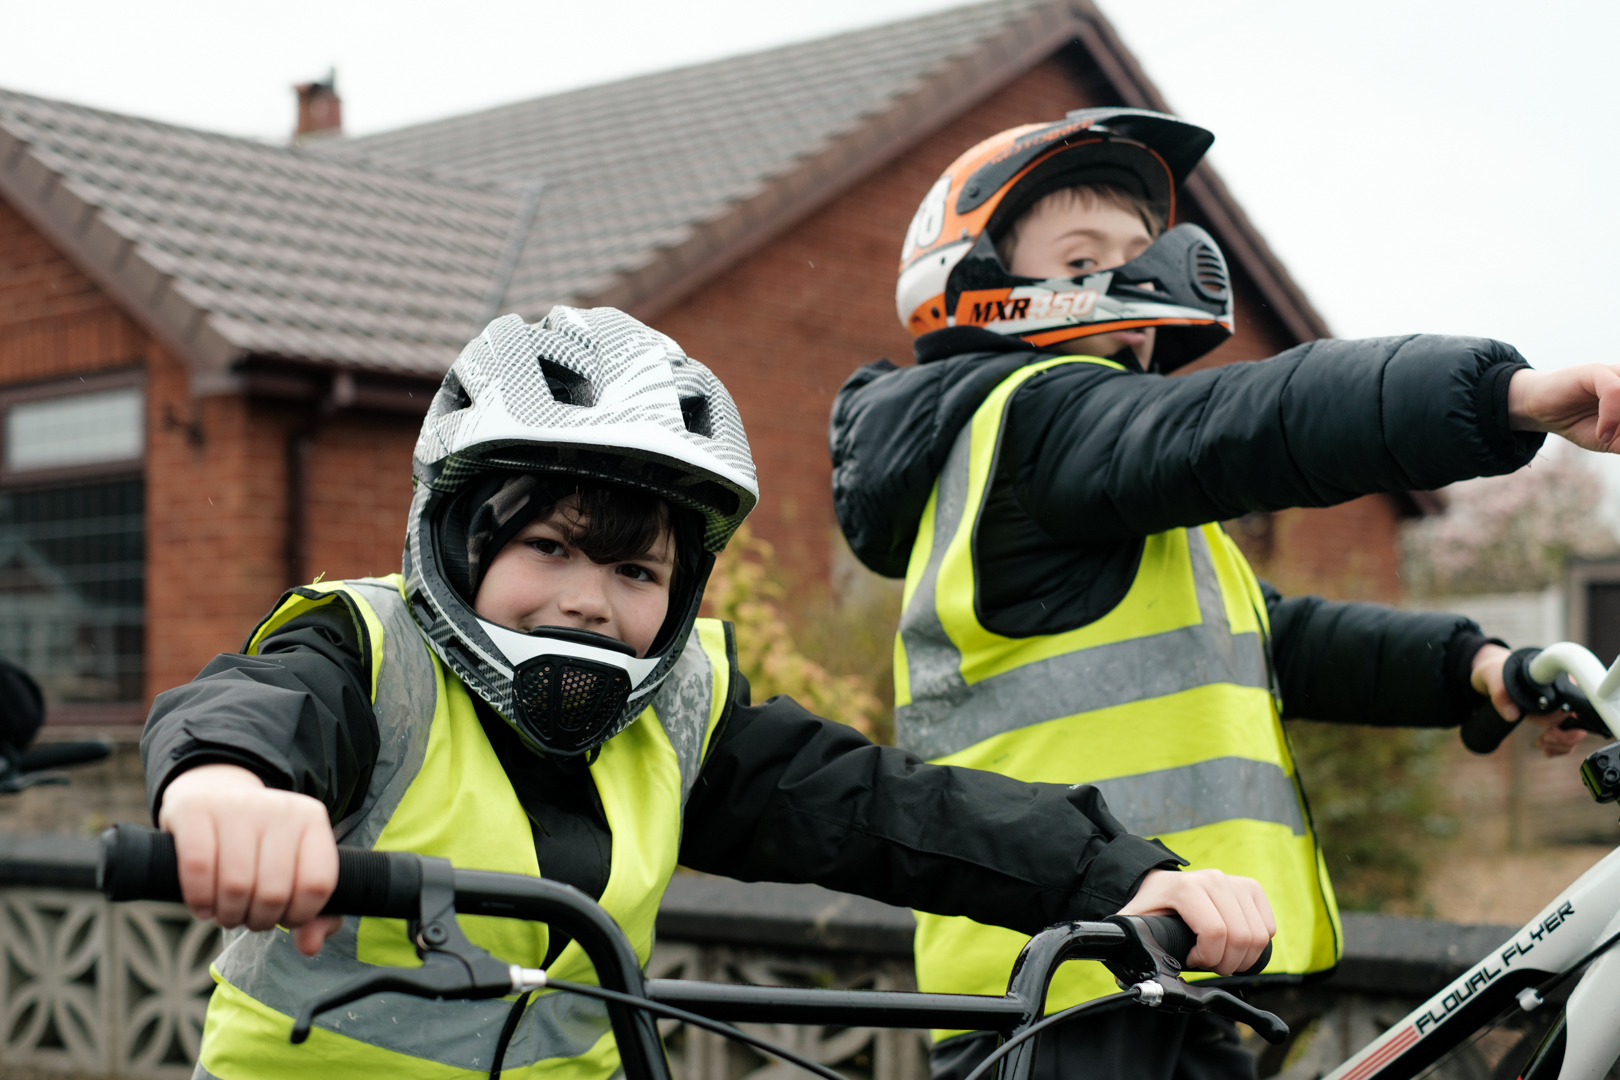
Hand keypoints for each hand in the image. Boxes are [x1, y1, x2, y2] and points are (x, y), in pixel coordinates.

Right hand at [157, 763, 341, 955]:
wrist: (214, 795)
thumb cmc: (260, 846)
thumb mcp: (294, 869)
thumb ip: (315, 913)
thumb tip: (309, 947)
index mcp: (312, 820)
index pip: (317, 884)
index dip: (299, 915)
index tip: (284, 919)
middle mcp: (279, 808)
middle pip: (274, 891)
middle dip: (259, 920)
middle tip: (248, 919)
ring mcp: (237, 805)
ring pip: (236, 885)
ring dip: (228, 915)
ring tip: (226, 914)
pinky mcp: (195, 810)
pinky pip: (198, 868)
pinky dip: (199, 900)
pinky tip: (202, 906)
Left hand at [1117, 868, 1274, 975]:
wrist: (1161, 884)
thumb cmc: (1151, 907)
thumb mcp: (1135, 923)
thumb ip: (1128, 942)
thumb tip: (1119, 970)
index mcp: (1187, 888)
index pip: (1215, 933)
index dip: (1208, 958)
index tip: (1191, 960)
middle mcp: (1214, 879)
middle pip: (1241, 937)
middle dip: (1227, 963)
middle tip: (1209, 964)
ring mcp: (1235, 881)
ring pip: (1259, 936)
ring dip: (1242, 958)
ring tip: (1220, 956)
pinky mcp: (1251, 888)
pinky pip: (1268, 928)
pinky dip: (1255, 947)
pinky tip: (1233, 945)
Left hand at [1469, 643, 1582, 756]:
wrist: (1492, 675)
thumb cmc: (1496, 671)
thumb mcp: (1492, 677)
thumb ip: (1500, 694)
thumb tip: (1512, 716)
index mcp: (1555, 678)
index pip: (1571, 702)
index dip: (1560, 718)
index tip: (1541, 724)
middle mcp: (1562, 692)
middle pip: (1578, 719)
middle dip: (1564, 735)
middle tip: (1544, 738)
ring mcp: (1559, 705)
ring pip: (1575, 730)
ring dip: (1562, 743)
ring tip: (1541, 744)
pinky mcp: (1552, 716)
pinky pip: (1566, 735)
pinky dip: (1560, 746)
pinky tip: (1547, 751)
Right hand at [1507, 365, 1619, 451]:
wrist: (1533, 409)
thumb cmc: (1574, 423)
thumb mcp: (1610, 439)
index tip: (1616, 445)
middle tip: (1613, 439)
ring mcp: (1614, 373)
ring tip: (1608, 438)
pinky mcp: (1596, 371)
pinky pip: (1615, 391)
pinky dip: (1612, 416)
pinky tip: (1602, 435)